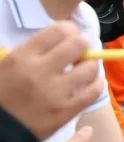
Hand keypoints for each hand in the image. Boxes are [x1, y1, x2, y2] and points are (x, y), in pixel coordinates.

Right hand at [0, 23, 102, 141]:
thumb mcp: (2, 68)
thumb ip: (26, 51)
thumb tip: (51, 40)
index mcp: (21, 57)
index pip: (60, 30)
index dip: (69, 31)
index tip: (68, 38)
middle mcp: (40, 71)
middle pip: (79, 44)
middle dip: (82, 46)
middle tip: (77, 54)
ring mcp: (55, 92)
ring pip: (90, 67)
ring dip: (90, 66)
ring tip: (82, 70)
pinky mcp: (65, 111)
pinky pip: (94, 92)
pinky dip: (96, 85)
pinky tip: (90, 84)